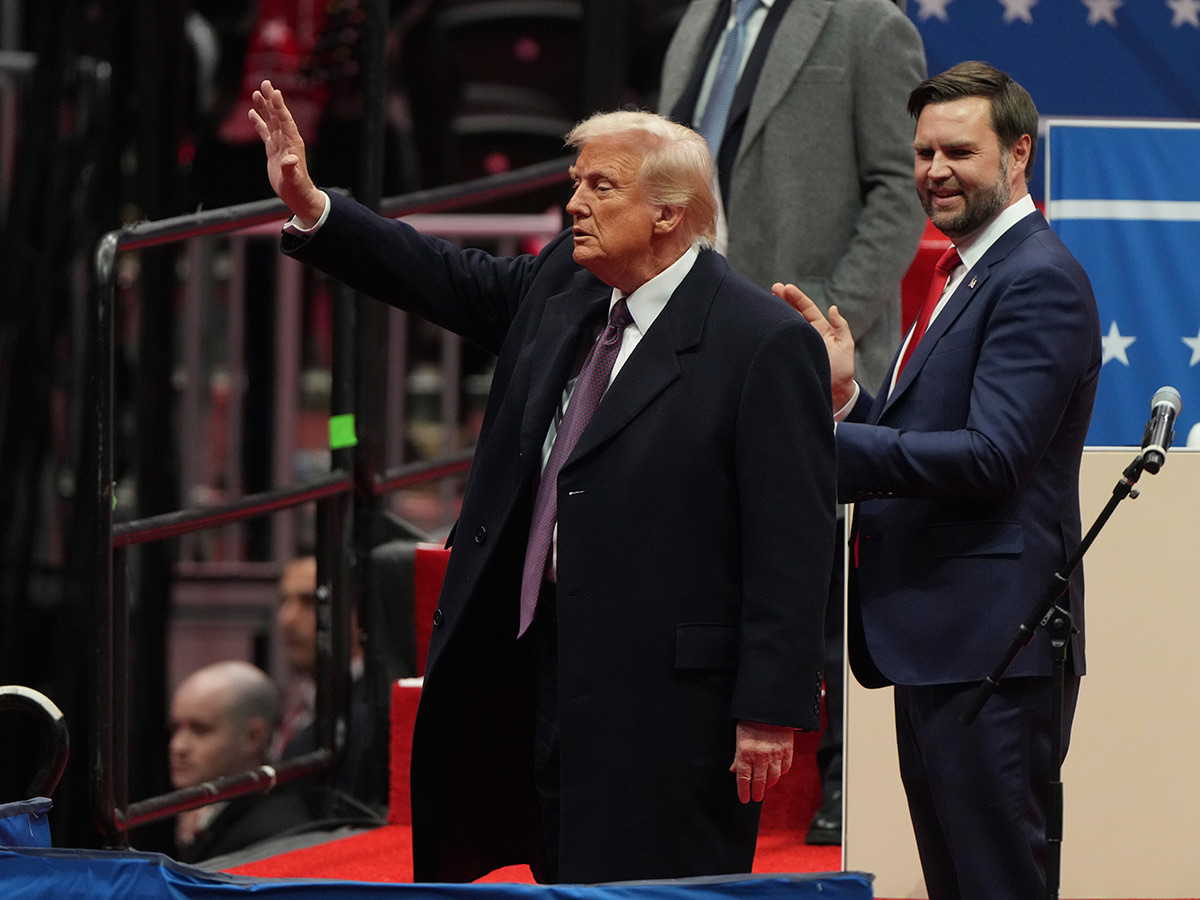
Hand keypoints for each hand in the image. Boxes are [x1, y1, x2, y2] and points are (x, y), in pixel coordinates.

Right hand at [248, 79, 325, 226]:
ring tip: (256, 93)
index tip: (275, 92)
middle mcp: (287, 140)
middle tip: (265, 83)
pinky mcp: (273, 150)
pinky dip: (259, 122)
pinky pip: (265, 132)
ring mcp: (280, 144)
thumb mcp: (293, 179)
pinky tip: (253, 112)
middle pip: (278, 116)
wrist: (297, 195)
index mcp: (293, 143)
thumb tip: (289, 160)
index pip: (286, 121)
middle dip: (271, 100)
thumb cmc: (297, 188)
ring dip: (264, 108)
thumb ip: (290, 168)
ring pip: (271, 121)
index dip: (280, 107)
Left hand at [730, 720, 793, 803]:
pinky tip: (777, 774)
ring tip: (766, 787)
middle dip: (757, 792)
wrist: (770, 709)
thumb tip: (733, 770)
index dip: (744, 792)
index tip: (745, 799)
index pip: (743, 779)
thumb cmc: (751, 722)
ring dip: (769, 784)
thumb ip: (737, 756)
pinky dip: (781, 773)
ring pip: (773, 777)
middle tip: (756, 797)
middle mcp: (760, 757)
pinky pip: (785, 768)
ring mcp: (775, 754)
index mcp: (745, 753)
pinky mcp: (787, 751)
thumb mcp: (739, 738)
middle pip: (759, 782)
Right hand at [773, 283, 856, 409]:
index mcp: (820, 329)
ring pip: (786, 323)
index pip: (806, 309)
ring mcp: (799, 343)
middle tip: (773, 288)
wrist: (834, 392)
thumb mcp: (846, 345)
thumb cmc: (842, 369)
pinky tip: (767, 322)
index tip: (786, 288)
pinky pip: (782, 339)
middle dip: (784, 299)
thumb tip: (833, 309)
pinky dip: (775, 330)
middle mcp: (808, 333)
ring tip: (767, 299)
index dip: (797, 298)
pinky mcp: (792, 353)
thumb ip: (841, 327)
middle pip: (794, 312)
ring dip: (777, 311)